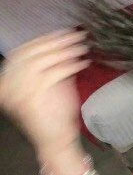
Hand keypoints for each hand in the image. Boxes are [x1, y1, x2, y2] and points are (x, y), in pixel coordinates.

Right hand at [0, 29, 89, 152]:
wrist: (55, 143)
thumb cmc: (53, 115)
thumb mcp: (49, 86)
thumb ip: (51, 65)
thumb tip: (65, 41)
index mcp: (7, 81)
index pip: (23, 52)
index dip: (44, 39)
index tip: (64, 32)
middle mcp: (7, 85)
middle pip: (32, 53)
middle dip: (57, 41)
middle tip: (78, 35)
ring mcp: (18, 91)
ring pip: (42, 60)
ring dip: (65, 50)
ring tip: (82, 47)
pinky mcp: (33, 97)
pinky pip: (54, 73)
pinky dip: (70, 65)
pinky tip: (83, 62)